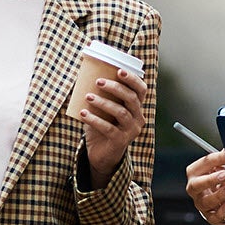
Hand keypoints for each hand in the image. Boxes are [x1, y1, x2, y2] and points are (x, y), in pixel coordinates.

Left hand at [78, 67, 148, 185]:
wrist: (101, 153)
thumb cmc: (102, 125)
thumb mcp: (103, 109)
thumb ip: (101, 94)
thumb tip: (85, 73)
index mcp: (136, 107)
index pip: (141, 89)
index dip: (132, 79)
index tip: (118, 70)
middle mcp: (138, 118)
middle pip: (131, 99)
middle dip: (115, 88)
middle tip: (98, 81)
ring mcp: (131, 130)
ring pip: (120, 112)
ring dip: (103, 102)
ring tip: (88, 96)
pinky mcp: (121, 141)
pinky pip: (108, 128)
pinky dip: (94, 119)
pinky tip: (83, 114)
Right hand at [185, 150, 224, 224]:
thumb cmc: (223, 179)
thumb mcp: (222, 167)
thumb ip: (223, 160)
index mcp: (196, 173)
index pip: (202, 164)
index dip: (216, 159)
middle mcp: (195, 189)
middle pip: (196, 185)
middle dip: (210, 179)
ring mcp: (201, 203)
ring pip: (204, 202)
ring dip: (218, 195)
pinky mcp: (209, 216)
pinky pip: (212, 217)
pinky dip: (221, 213)